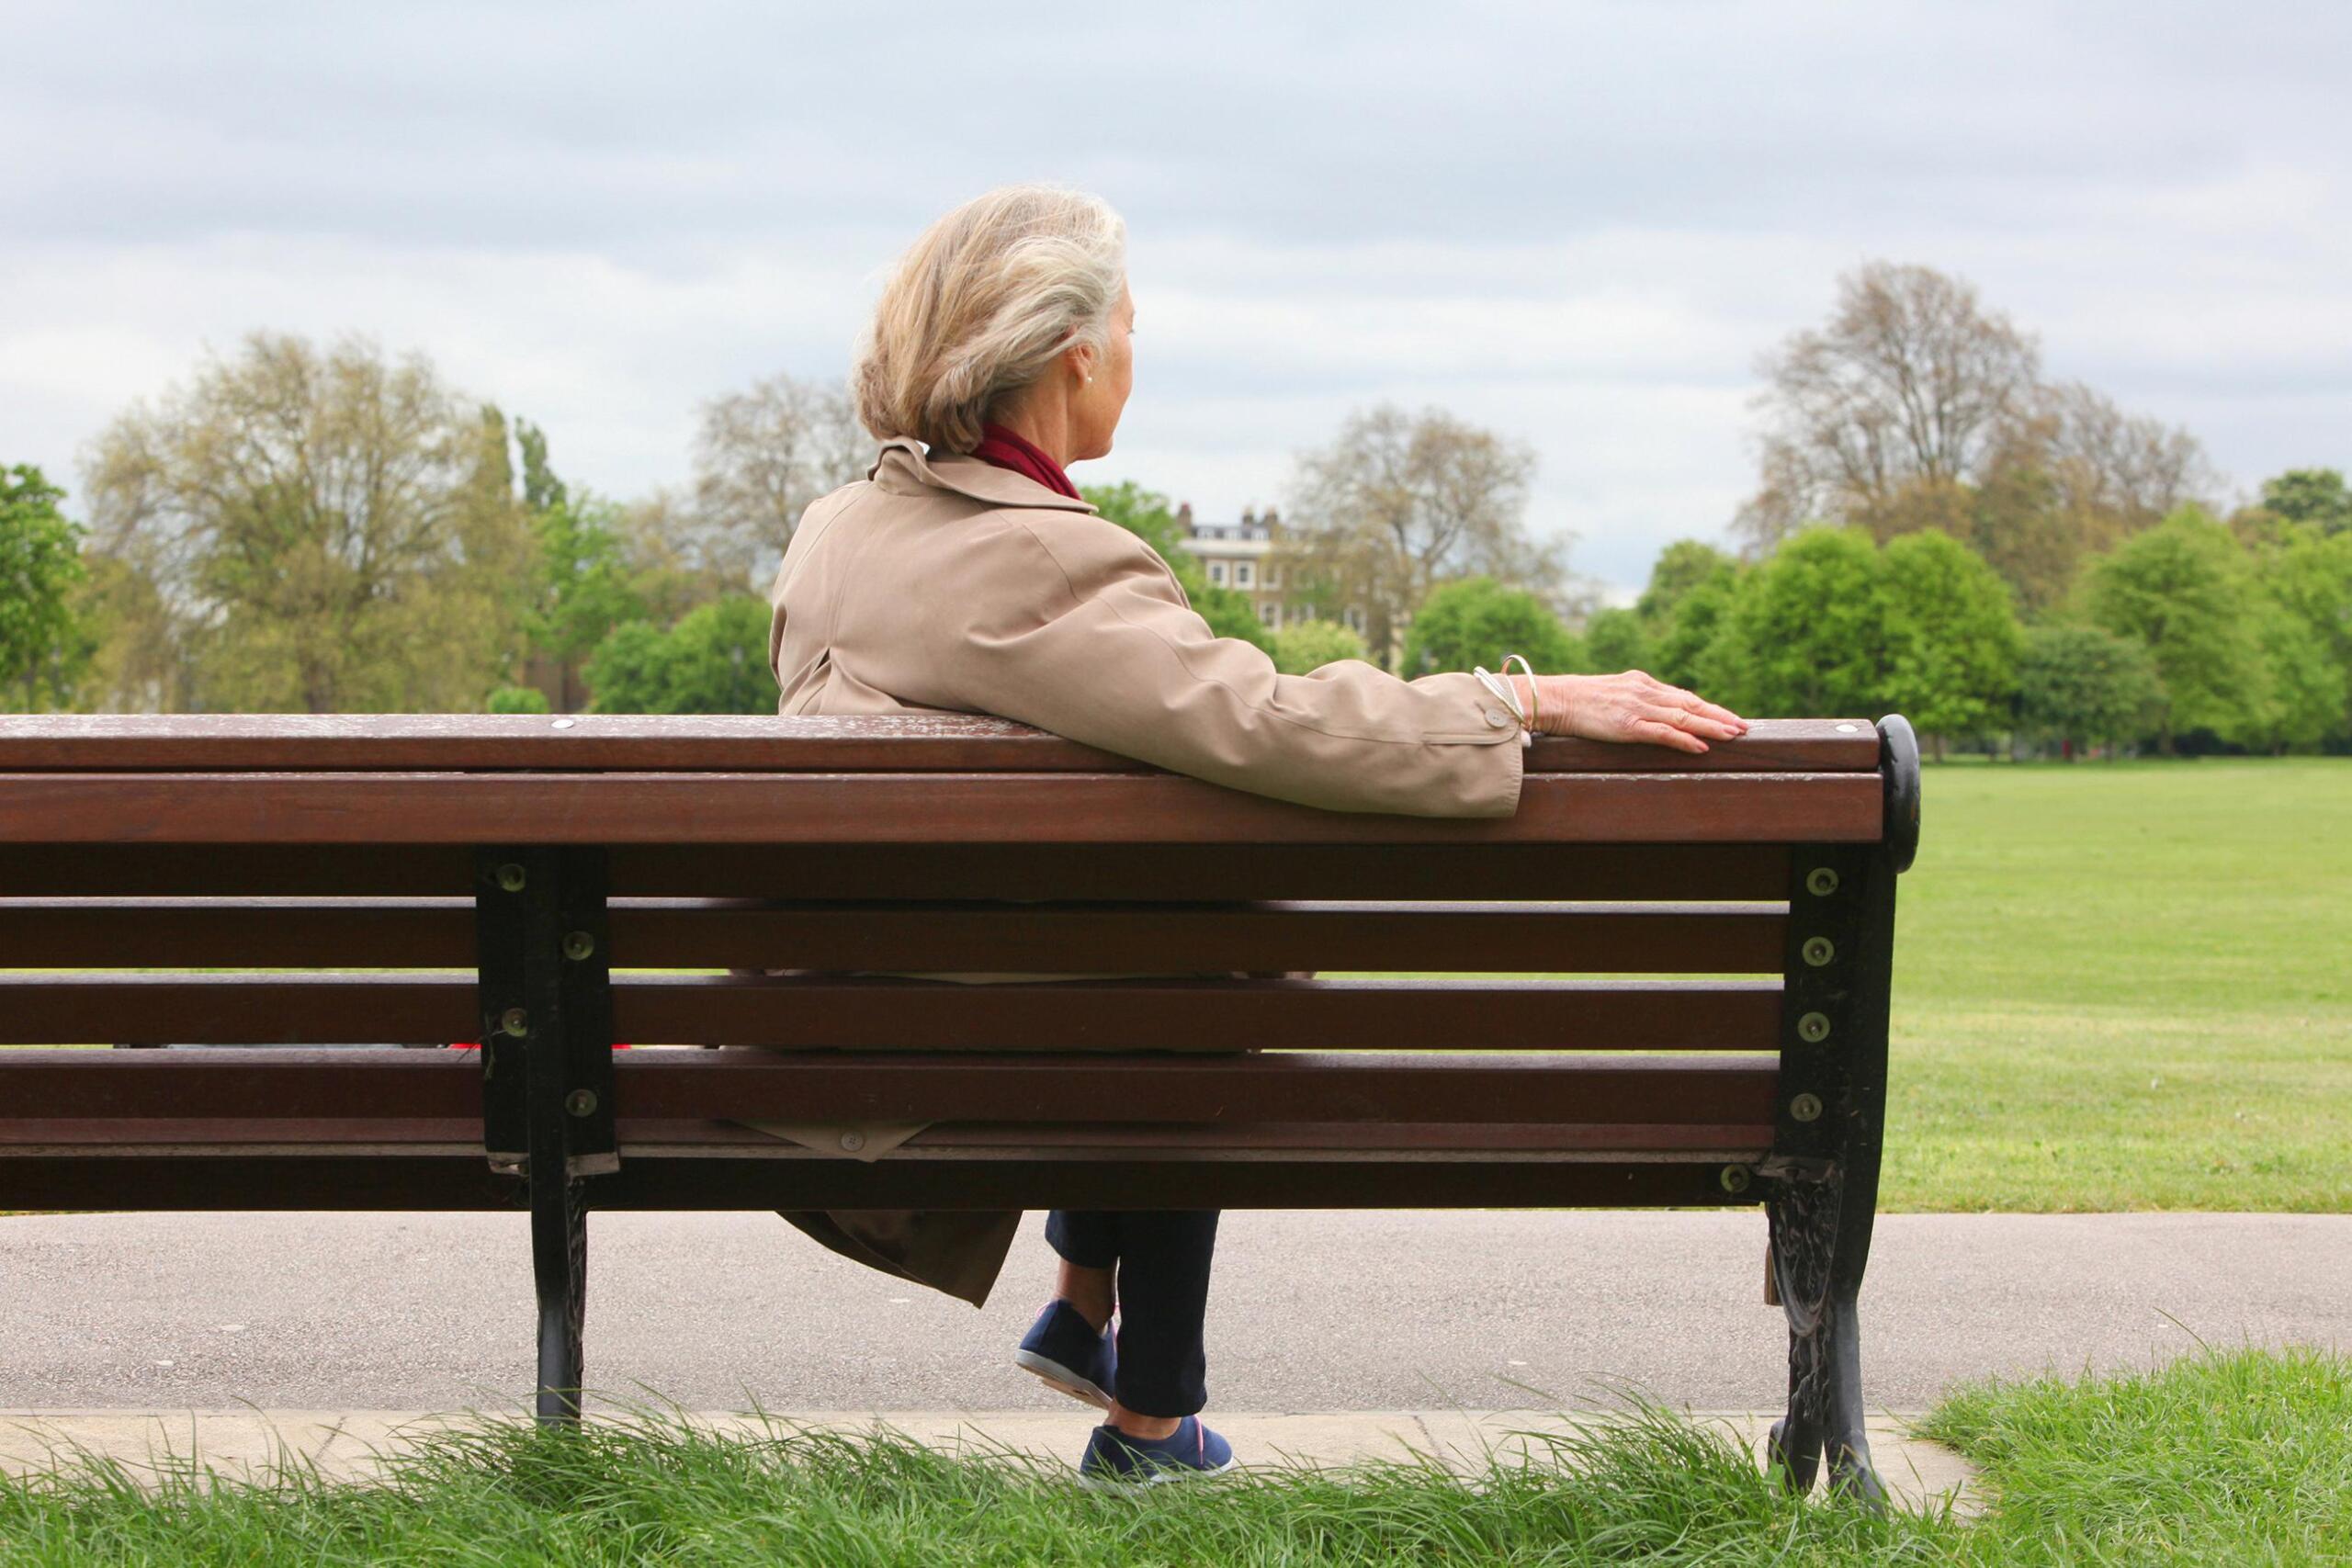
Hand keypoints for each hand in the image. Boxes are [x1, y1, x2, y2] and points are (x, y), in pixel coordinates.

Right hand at [1515, 671, 1748, 754]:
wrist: (1554, 698)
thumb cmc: (1576, 699)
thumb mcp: (1610, 693)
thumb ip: (1632, 699)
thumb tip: (1648, 713)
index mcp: (1641, 683)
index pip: (1682, 696)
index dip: (1708, 707)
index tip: (1728, 716)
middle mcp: (1644, 691)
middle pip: (1691, 704)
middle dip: (1720, 715)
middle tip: (1744, 726)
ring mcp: (1637, 707)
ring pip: (1684, 717)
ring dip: (1712, 726)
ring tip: (1734, 734)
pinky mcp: (1627, 724)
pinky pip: (1663, 733)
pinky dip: (1685, 739)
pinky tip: (1702, 746)